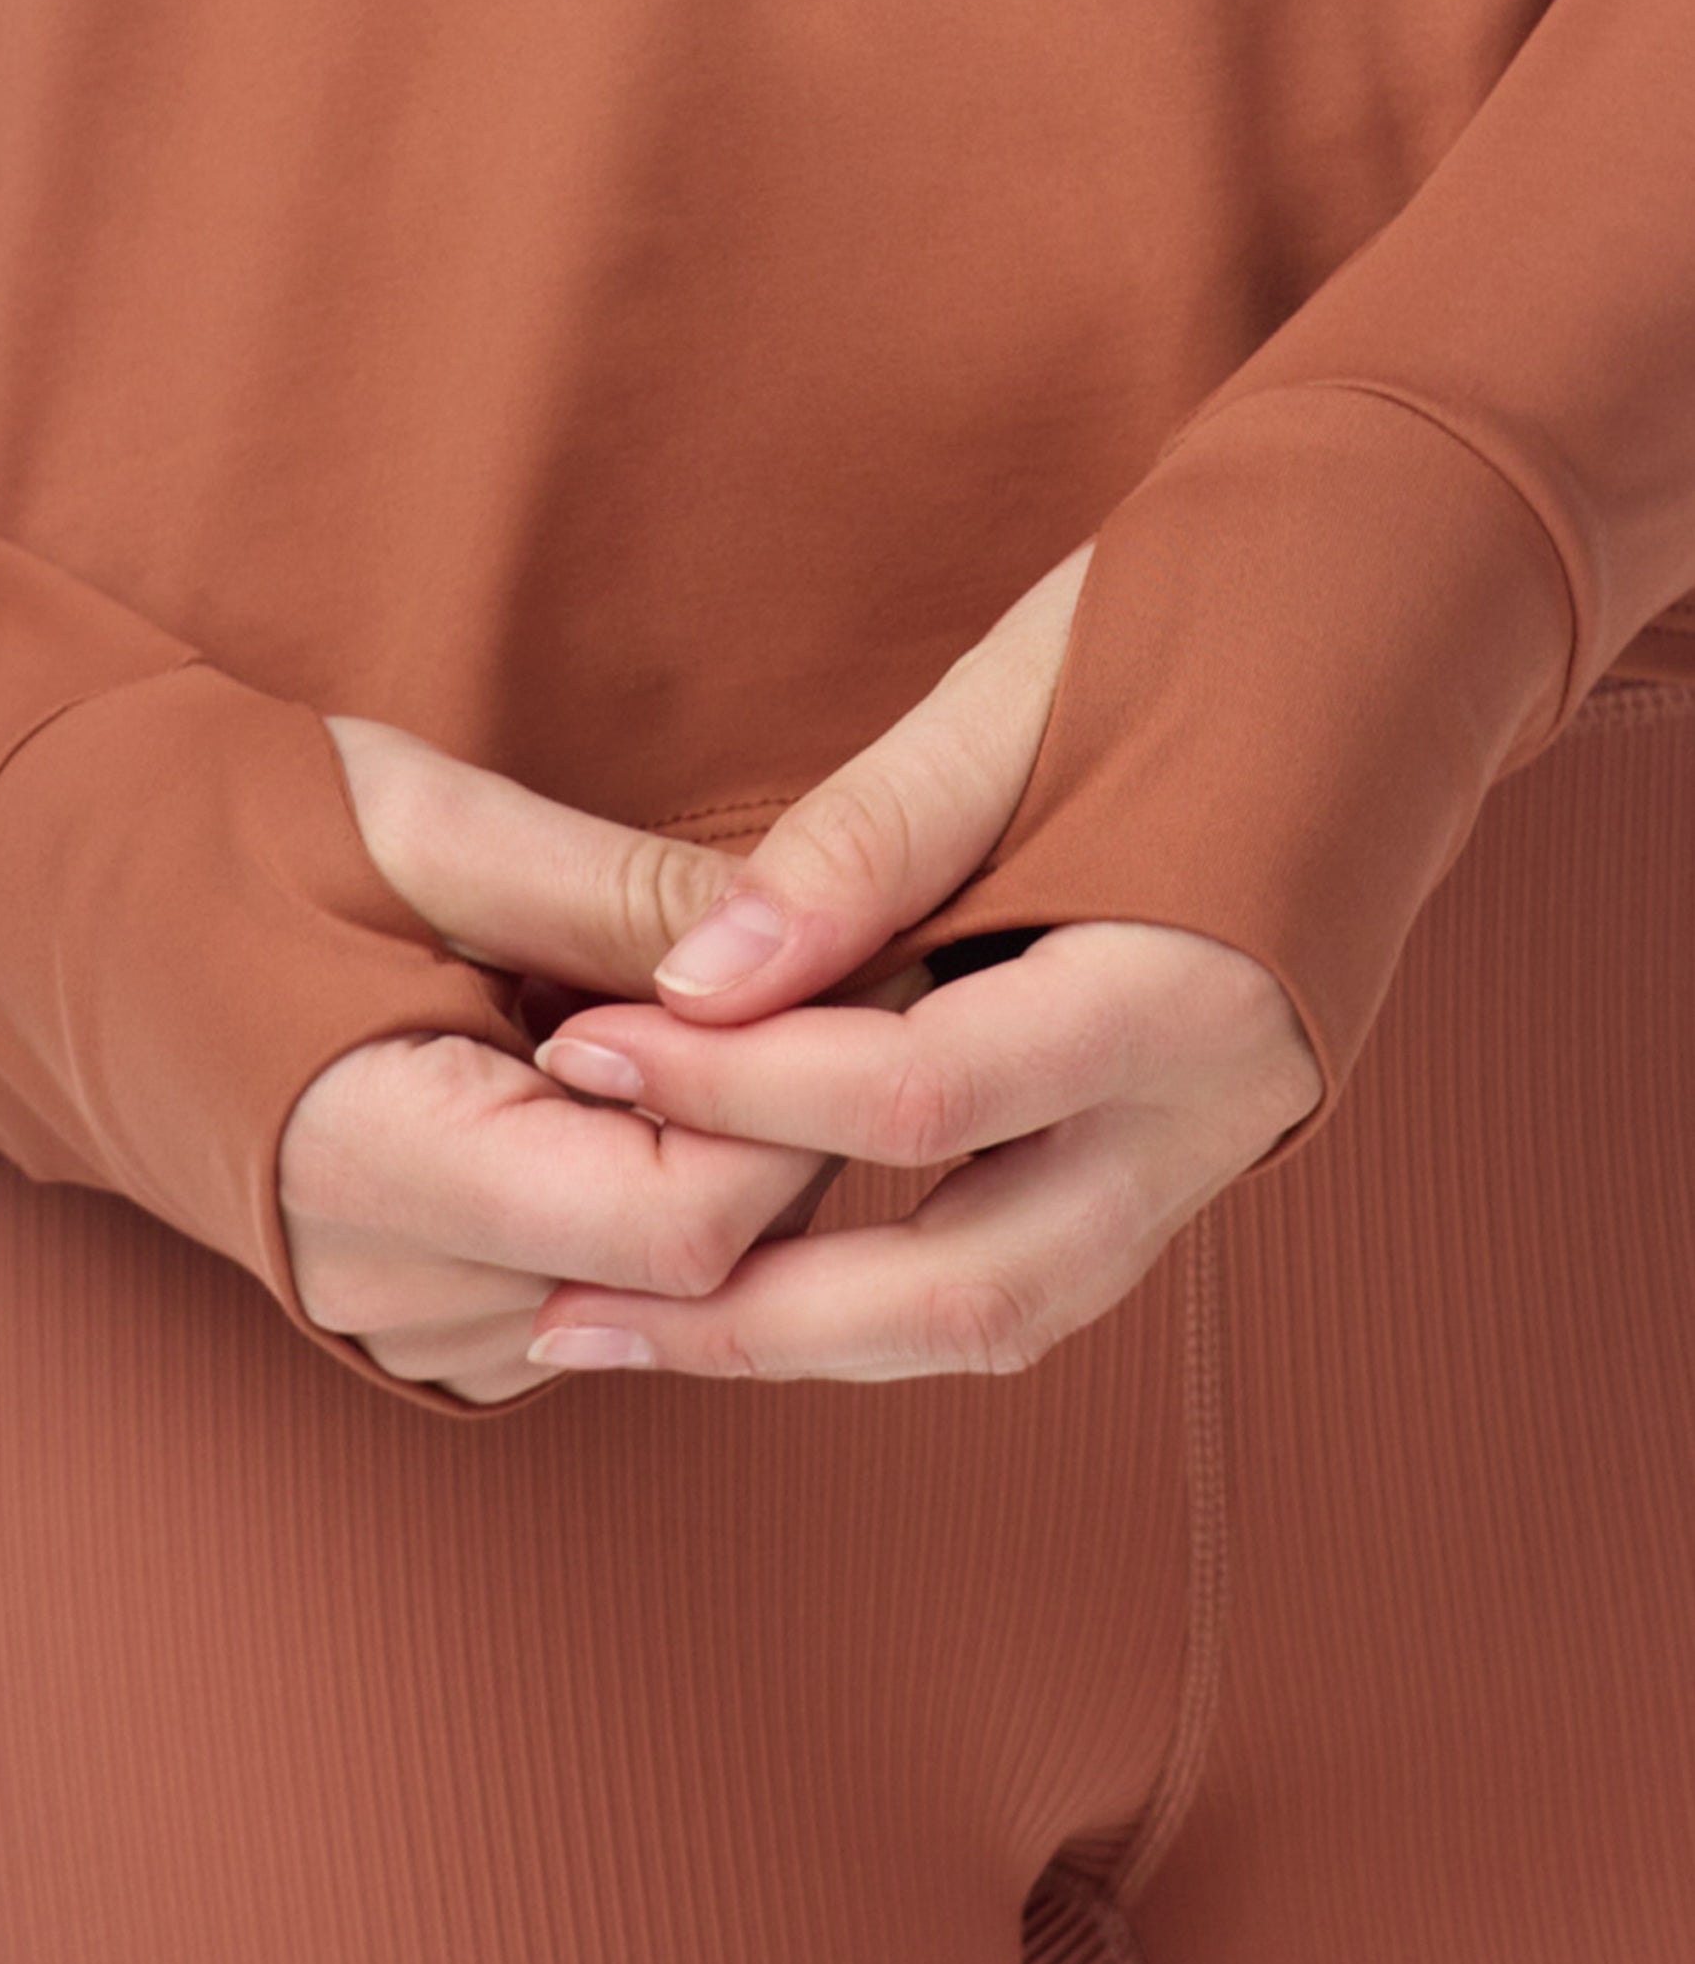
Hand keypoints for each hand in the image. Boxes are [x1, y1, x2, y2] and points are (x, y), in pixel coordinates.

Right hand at [278, 719, 845, 1404]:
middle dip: (775, 1118)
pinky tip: (601, 1074)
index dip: (788, 1101)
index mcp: (374, 1166)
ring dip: (709, 1152)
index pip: (687, 1225)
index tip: (825, 964)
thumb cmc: (213, 831)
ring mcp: (401, 1325)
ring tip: (663, 1004)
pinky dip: (640, 1187)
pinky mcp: (419, 1323)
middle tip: (791, 957)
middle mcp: (388, 1290)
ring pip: (661, 1289)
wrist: (36, 906)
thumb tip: (825, 935)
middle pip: (698, 1269)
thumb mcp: (419, 824)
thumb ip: (619, 898)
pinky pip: (598, 1289)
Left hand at [521, 545, 1324, 1381]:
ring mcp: (1203, 1153)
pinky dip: (872, 1293)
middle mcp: (1215, 1112)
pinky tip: (740, 1278)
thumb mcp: (1026, 692)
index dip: (737, 1086)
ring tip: (622, 1328)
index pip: (930, 1091)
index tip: (585, 1050)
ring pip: (996, 1317)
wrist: (1393, 624)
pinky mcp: (1168, 1155)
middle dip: (757, 1322)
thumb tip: (697, 980)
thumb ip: (869, 845)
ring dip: (806, 1343)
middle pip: (971, 1292)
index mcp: (1198, 983)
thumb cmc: (1205, 620)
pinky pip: (1014, 1269)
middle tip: (571, 1313)